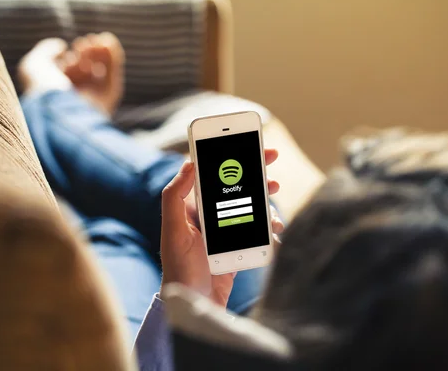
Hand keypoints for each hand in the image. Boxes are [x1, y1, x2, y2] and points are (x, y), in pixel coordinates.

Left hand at [160, 149, 283, 306]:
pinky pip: (257, 227)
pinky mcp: (238, 244)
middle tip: (271, 161)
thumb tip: (188, 163)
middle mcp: (209, 214)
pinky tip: (275, 228)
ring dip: (265, 199)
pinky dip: (268, 224)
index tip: (245, 142)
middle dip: (255, 171)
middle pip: (236, 185)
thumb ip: (174, 197)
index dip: (228, 155)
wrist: (195, 304)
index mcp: (192, 206)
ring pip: (251, 204)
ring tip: (275, 200)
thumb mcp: (172, 231)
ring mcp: (226, 229)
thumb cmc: (178, 269)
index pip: (211, 172)